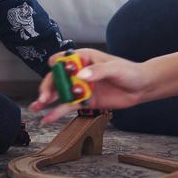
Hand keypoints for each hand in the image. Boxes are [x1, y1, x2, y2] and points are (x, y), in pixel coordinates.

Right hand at [28, 48, 152, 123]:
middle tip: (44, 98)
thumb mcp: (115, 69)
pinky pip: (68, 106)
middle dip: (48, 87)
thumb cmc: (129, 73)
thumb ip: (98, 71)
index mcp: (84, 58)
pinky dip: (57, 112)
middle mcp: (79, 72)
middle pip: (58, 78)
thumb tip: (81, 76)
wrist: (141, 88)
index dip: (56, 64)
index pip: (65, 59)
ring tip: (36, 108)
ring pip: (60, 93)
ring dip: (47, 100)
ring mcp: (81, 87)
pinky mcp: (85, 101)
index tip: (53, 70)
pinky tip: (47, 118)